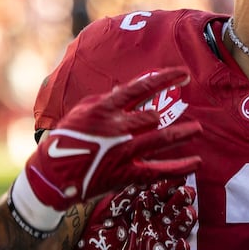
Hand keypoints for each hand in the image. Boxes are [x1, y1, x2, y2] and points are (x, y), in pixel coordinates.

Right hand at [13, 68, 202, 232]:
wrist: (51, 176)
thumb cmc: (64, 140)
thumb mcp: (81, 112)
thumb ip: (105, 101)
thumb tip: (125, 91)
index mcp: (105, 108)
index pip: (142, 87)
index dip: (165, 78)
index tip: (183, 73)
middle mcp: (117, 128)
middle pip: (153, 116)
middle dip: (167, 115)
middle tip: (178, 114)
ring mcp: (123, 151)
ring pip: (162, 139)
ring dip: (183, 134)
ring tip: (197, 129)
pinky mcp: (126, 174)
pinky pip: (159, 169)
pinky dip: (179, 167)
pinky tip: (196, 162)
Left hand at [48, 179, 197, 249]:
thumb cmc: (89, 243)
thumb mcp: (102, 217)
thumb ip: (119, 201)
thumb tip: (137, 183)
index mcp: (139, 215)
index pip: (157, 198)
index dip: (165, 188)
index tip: (174, 178)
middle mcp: (151, 230)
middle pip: (171, 213)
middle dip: (180, 203)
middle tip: (186, 192)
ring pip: (176, 235)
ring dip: (185, 224)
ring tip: (189, 213)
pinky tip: (183, 245)